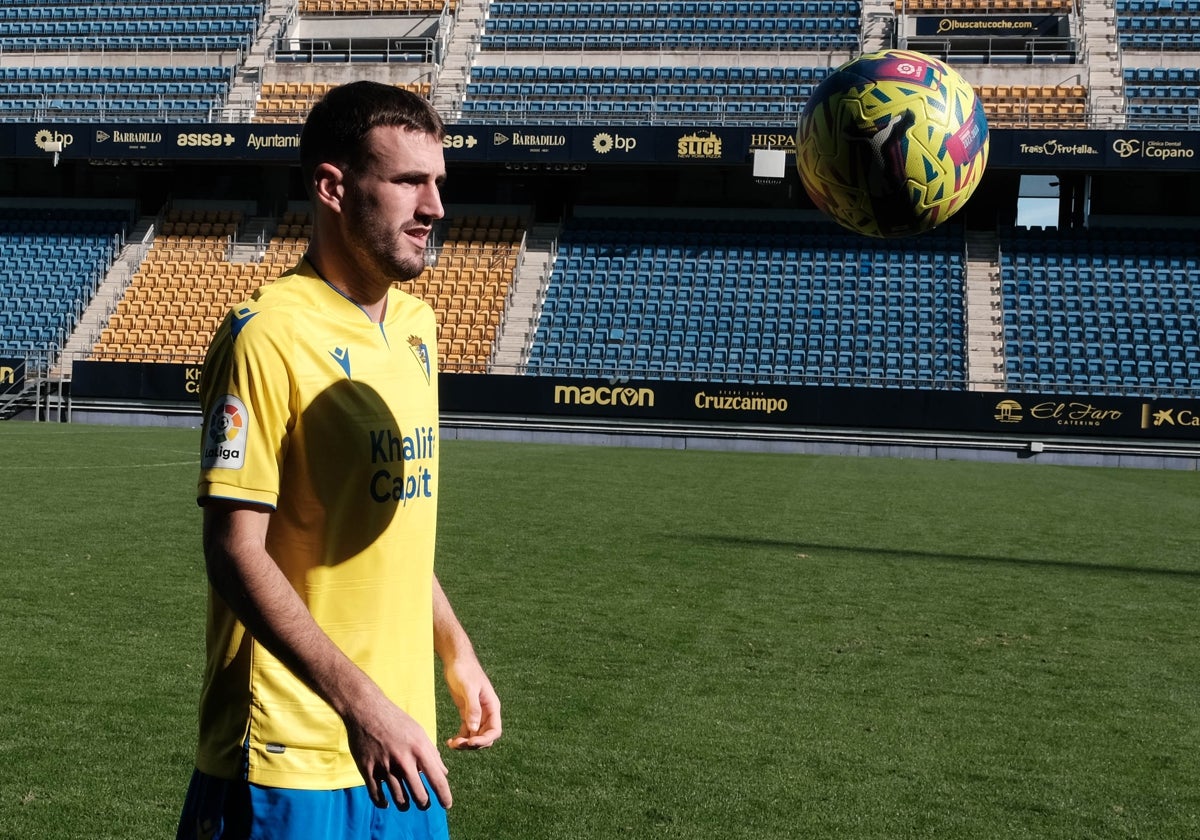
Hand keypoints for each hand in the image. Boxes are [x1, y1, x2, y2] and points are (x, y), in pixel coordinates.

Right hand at [343, 689, 452, 810]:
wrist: (366, 709)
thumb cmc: (396, 720)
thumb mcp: (418, 732)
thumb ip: (432, 753)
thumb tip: (443, 773)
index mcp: (419, 749)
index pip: (437, 780)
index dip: (444, 796)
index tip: (447, 805)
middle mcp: (403, 760)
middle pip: (419, 795)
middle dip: (424, 804)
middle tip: (424, 804)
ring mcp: (384, 766)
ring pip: (399, 798)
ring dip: (405, 805)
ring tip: (407, 804)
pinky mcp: (367, 769)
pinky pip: (377, 795)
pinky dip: (383, 803)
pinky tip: (387, 803)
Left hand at [443, 656, 502, 749]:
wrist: (456, 660)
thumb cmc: (464, 670)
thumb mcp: (468, 688)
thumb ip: (472, 708)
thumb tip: (474, 729)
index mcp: (492, 706)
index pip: (494, 730)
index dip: (484, 740)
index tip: (470, 742)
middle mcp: (486, 712)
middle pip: (485, 736)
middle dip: (473, 744)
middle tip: (458, 744)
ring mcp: (476, 713)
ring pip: (475, 736)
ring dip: (465, 743)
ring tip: (451, 744)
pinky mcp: (466, 712)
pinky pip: (466, 731)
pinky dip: (460, 738)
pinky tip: (450, 741)